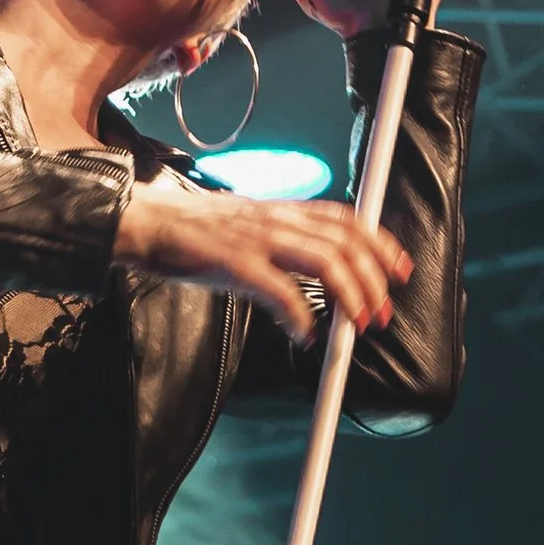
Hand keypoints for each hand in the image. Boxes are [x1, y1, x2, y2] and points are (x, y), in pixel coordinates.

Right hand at [117, 167, 408, 345]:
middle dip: (373, 280)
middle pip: (344, 242)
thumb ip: (282, 246)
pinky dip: (299, 314)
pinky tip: (304, 334)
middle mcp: (275, 219)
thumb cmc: (192, 232)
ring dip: (350, 296)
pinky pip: (277, 288)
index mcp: (281, 210)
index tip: (399, 270)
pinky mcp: (231, 262)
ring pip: (324, 260)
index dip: (380, 243)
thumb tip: (312, 283)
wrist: (144, 222)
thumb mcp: (247, 228)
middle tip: (380, 314)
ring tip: (357, 325)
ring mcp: (255, 238)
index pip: (346, 218)